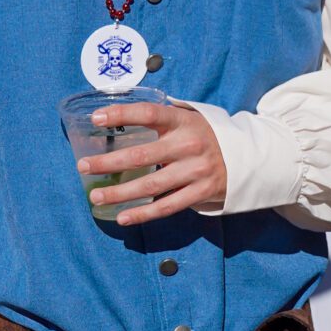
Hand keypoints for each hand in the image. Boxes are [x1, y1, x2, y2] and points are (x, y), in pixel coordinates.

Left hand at [78, 101, 227, 225]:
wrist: (247, 158)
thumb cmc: (207, 136)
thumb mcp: (191, 119)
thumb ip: (163, 118)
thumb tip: (119, 114)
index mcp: (184, 121)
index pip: (149, 113)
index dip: (122, 114)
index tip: (96, 118)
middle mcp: (189, 145)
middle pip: (141, 155)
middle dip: (108, 162)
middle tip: (83, 166)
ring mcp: (195, 171)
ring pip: (150, 185)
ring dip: (119, 192)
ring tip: (96, 197)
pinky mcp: (200, 193)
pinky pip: (167, 206)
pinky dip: (143, 213)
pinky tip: (122, 217)